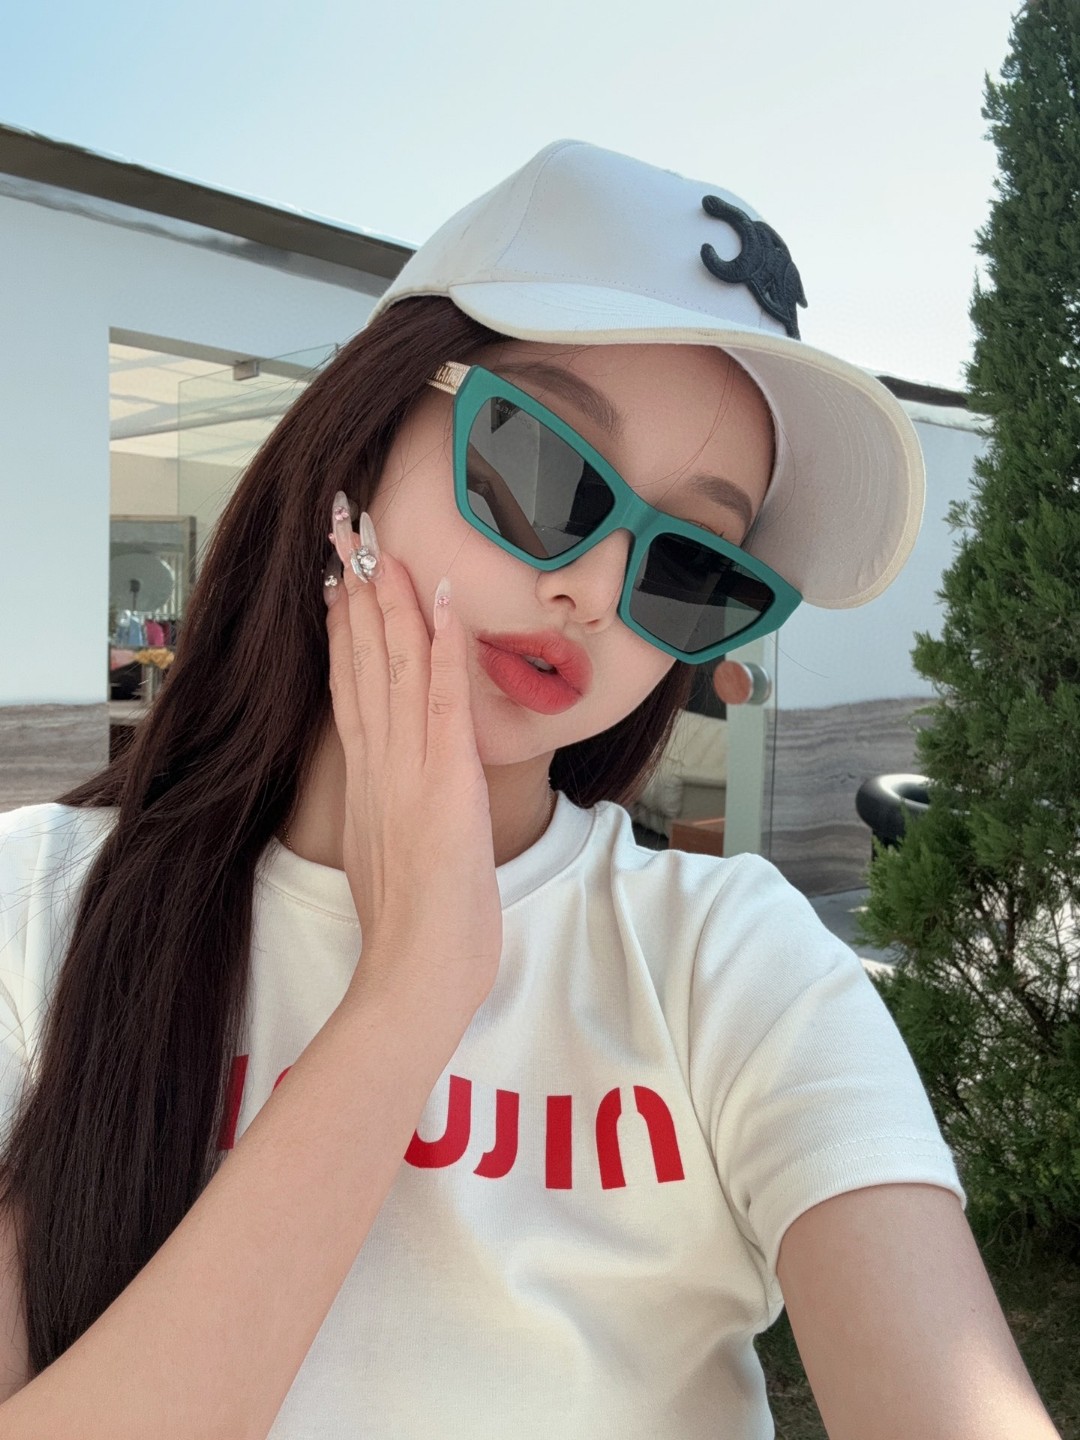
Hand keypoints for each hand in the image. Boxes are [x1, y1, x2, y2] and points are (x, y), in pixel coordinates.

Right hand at [324, 494, 502, 1026]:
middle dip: (357, 595)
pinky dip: (443, 646)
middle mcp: (380, 763)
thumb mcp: (388, 857)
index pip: (352, 689)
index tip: (337, 585)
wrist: (413, 975)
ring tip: (381, 547)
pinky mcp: (446, 781)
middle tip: (347, 536)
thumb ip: (388, 814)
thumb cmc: (410, 932)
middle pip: (365, 663)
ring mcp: (409, 769)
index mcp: (368, 780)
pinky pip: (445, 700)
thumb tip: (393, 798)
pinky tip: (439, 598)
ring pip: (398, 668)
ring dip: (391, 602)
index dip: (344, 633)